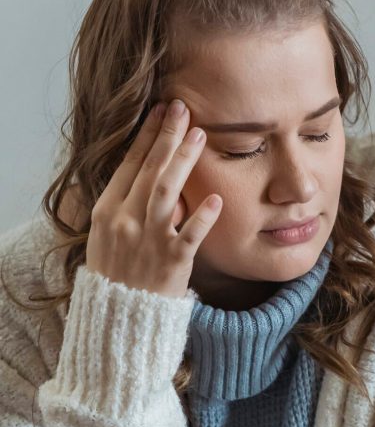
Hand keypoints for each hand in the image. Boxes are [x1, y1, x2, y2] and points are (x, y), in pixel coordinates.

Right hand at [86, 99, 221, 296]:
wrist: (119, 318)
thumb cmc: (118, 272)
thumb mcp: (107, 234)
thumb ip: (125, 202)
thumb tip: (146, 168)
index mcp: (106, 211)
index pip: (130, 164)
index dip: (147, 135)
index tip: (162, 109)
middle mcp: (125, 221)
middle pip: (150, 170)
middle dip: (167, 136)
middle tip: (184, 108)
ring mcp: (149, 241)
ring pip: (166, 193)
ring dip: (183, 161)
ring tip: (200, 135)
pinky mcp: (172, 262)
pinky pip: (190, 236)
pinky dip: (202, 217)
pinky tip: (216, 199)